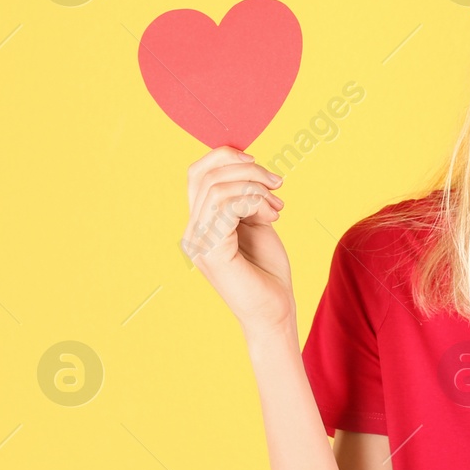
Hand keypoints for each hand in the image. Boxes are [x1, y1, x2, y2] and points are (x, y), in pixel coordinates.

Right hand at [182, 147, 293, 334]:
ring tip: (277, 206)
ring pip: (218, 188)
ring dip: (255, 188)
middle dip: (247, 170)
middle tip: (277, 184)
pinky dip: (254, 202)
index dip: (225, 157)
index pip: (197, 174)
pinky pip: (228, 207)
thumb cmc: (267, 270)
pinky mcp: (212, 252)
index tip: (258, 164)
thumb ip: (245, 198)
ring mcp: (199, 242)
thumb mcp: (256, 223)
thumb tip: (247, 165)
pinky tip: (272, 217)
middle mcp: (193, 231)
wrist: (274, 312)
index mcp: (201, 222)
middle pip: (206, 175)